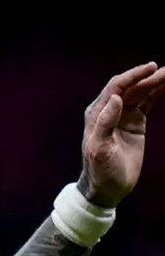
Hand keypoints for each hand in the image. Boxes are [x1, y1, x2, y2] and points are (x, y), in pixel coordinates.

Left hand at [78, 62, 164, 207]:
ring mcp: (123, 116)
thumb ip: (105, 123)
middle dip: (148, 77)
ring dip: (155, 82)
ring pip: (141, 93)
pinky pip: (147, 103)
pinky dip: (157, 93)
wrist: (106, 187)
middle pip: (131, 88)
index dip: (133, 76)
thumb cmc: (100, 170)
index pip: (116, 88)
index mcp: (97, 114)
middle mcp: (109, 111)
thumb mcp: (100, 149)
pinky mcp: (134, 123)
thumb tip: (115, 98)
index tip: (151, 68)